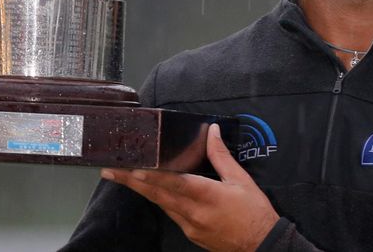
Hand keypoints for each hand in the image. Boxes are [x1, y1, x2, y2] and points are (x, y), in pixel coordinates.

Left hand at [101, 123, 279, 251]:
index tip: (131, 168)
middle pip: (157, 195)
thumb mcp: (241, 179)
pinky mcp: (191, 233)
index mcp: (206, 195)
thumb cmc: (254, 212)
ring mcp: (190, 225)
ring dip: (142, 190)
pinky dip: (160, 200)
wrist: (262, 245)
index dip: (150, 175)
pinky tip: (152, 192)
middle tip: (109, 171)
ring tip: (124, 177)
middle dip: (131, 182)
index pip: (172, 183)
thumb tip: (212, 131)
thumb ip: (221, 155)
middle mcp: (193, 212)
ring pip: (161, 204)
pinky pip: (171, 213)